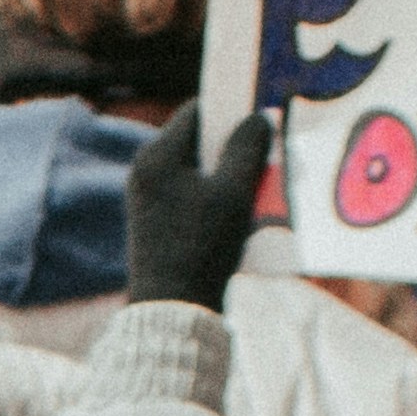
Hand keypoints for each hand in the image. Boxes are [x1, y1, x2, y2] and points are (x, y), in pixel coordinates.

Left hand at [126, 109, 275, 313]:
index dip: (231, 107)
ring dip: (231, 170)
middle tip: (271, 145)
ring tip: (264, 178)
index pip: (197, 111)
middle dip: (235, 142)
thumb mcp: (234, 192)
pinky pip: (193, 193)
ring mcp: (149, 197)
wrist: (173, 308)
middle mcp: (146, 171)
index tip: (263, 110)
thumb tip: (257, 117)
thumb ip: (247, 148)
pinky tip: (246, 205)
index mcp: (156, 156)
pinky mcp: (157, 220)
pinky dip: (218, 193)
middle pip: (198, 140)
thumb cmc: (202, 246)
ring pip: (199, 168)